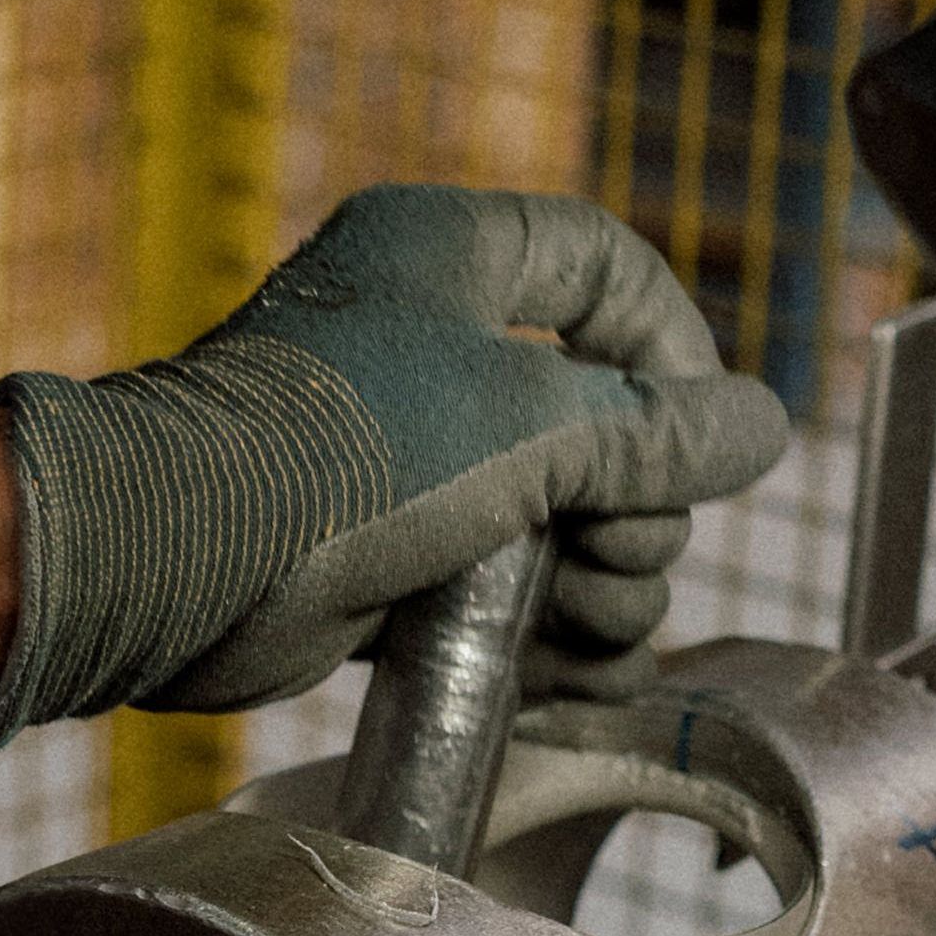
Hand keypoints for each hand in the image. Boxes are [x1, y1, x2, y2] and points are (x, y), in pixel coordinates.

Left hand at [0, 186, 791, 748]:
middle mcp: (423, 339)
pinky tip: (578, 679)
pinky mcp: (377, 550)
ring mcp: (398, 450)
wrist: (174, 564)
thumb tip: (762, 429)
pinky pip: (492, 582)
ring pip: (551, 509)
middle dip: (636, 502)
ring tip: (598, 631)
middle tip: (627, 555)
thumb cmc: (343, 455)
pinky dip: (540, 631)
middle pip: (595, 409)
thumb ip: (656, 432)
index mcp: (449, 256)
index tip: (700, 430)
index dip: (673, 344)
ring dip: (601, 581)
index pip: (602, 267)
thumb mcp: (530, 428)